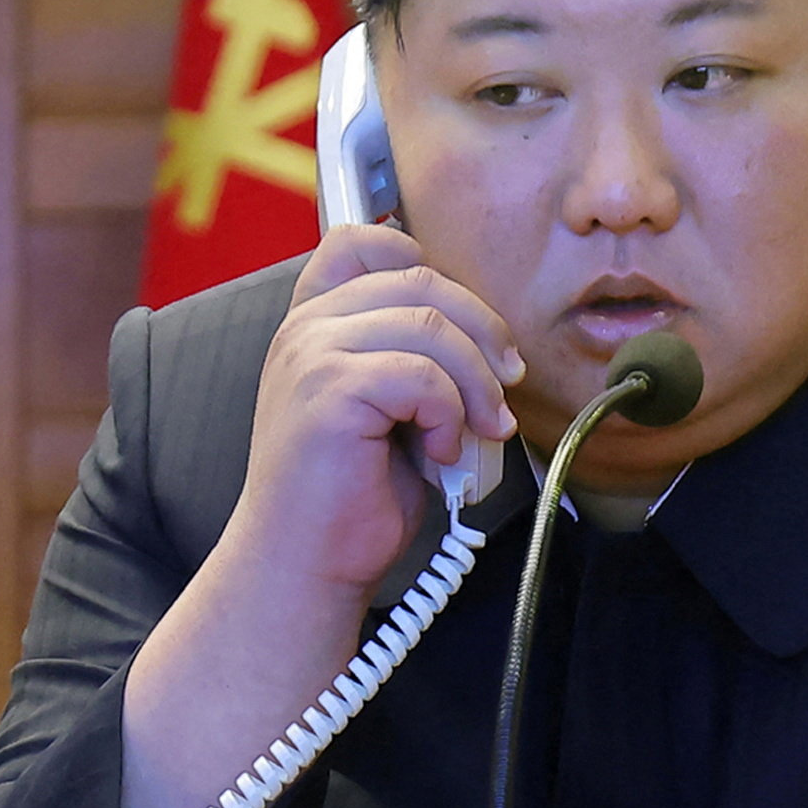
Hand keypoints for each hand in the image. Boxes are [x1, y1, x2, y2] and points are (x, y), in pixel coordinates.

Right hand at [117, 229, 522, 807]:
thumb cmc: (351, 499)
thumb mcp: (391, 410)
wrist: (305, 566)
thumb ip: (416, 358)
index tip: (467, 327)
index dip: (423, 262)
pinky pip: (421, 373)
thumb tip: (491, 340)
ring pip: (430, 323)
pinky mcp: (327, 391)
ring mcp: (309, 355)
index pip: (361, 241)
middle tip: (504, 390)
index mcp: (311, 325)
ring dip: (475, 381)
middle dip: (482, 332)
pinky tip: (439, 452)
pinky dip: (449, 414)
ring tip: (478, 431)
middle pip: (419, 279)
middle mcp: (303, 329)